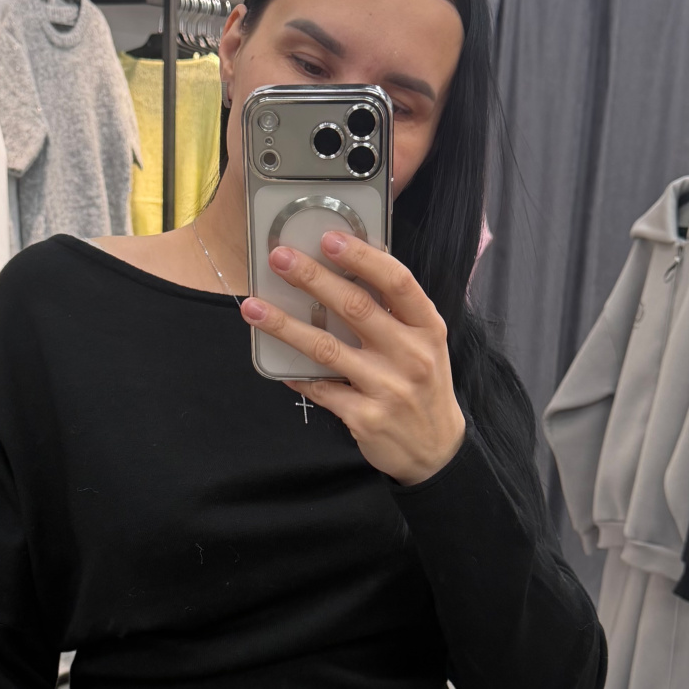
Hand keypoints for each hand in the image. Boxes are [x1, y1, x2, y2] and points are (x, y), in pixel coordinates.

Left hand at [241, 233, 465, 485]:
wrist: (435, 451)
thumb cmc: (423, 387)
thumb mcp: (425, 346)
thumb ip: (395, 315)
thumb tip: (345, 273)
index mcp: (428, 329)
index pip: (397, 282)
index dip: (363, 257)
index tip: (329, 238)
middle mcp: (411, 355)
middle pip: (356, 307)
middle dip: (313, 278)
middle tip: (279, 259)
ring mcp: (387, 388)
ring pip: (326, 348)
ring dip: (285, 325)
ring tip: (253, 307)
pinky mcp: (365, 417)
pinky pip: (320, 389)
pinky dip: (295, 374)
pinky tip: (275, 363)